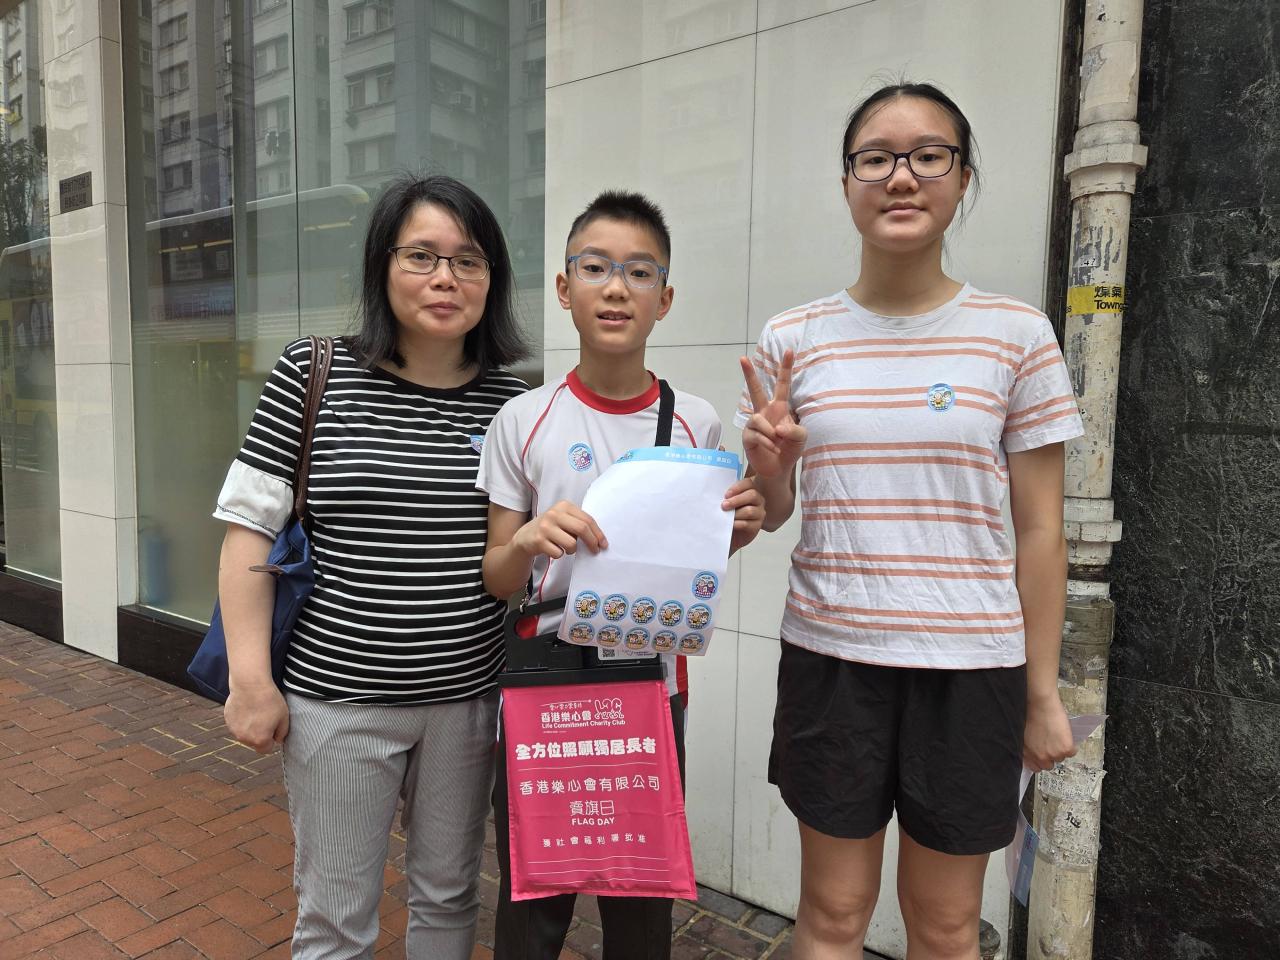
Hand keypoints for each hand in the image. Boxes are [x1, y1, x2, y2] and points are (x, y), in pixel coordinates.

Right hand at [224, 681, 289, 753]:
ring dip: (249, 727)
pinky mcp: (227, 720)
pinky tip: (247, 707)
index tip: (273, 729)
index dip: (271, 740)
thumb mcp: (284, 717)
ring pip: (244, 733)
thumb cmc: (269, 700)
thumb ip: (282, 733)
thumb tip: (278, 740)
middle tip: (265, 717)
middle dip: (259, 734)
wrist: (251, 684)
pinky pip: (236, 724)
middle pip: (254, 742)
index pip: (266, 749)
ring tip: (256, 711)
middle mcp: (244, 738)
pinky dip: (241, 719)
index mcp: (260, 740)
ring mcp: (234, 729)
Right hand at [511, 500, 606, 558]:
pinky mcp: (539, 541)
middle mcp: (554, 514)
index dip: (598, 533)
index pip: (587, 519)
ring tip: (566, 547)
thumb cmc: (551, 528)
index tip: (603, 544)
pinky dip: (559, 554)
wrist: (525, 536)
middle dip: (592, 542)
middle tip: (595, 550)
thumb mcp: (563, 519)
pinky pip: (559, 553)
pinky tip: (553, 549)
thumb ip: (579, 523)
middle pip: (582, 529)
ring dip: (572, 550)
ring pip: (571, 544)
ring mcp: (545, 527)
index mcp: (564, 506)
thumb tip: (599, 539)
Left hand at [722, 476, 764, 553]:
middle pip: (752, 495)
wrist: (730, 532)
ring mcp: (759, 513)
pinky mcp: (757, 526)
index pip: (748, 483)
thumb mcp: (727, 502)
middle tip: (723, 505)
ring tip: (726, 516)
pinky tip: (731, 524)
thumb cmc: (729, 514)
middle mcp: (758, 500)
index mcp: (750, 490)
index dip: (737, 487)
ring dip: (736, 513)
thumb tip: (717, 494)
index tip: (726, 495)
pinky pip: (748, 524)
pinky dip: (737, 524)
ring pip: (750, 511)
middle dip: (736, 500)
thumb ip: (726, 497)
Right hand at [740, 349, 805, 478]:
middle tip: (742, 358)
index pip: (782, 385)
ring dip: (770, 433)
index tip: (789, 351)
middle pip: (755, 390)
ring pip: (757, 419)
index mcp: (780, 408)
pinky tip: (773, 448)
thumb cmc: (790, 449)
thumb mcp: (801, 438)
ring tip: (777, 442)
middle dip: (749, 374)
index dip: (786, 369)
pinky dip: (767, 443)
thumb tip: (777, 427)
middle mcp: (765, 412)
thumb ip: (795, 430)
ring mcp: (755, 424)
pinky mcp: (748, 437)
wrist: (778, 469)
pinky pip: (755, 435)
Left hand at [1023, 691, 1076, 771]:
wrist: (1040, 704)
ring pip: (1061, 758)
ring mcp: (1054, 754)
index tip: (1043, 756)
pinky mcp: (1066, 749)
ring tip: (1058, 737)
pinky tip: (1066, 735)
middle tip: (1053, 745)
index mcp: (1028, 753)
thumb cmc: (1031, 713)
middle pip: (1049, 766)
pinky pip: (1072, 752)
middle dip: (1051, 756)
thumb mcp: (1024, 733)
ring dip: (1060, 750)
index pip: (1035, 767)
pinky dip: (1072, 745)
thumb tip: (1035, 750)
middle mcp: (1040, 757)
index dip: (1040, 761)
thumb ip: (1029, 746)